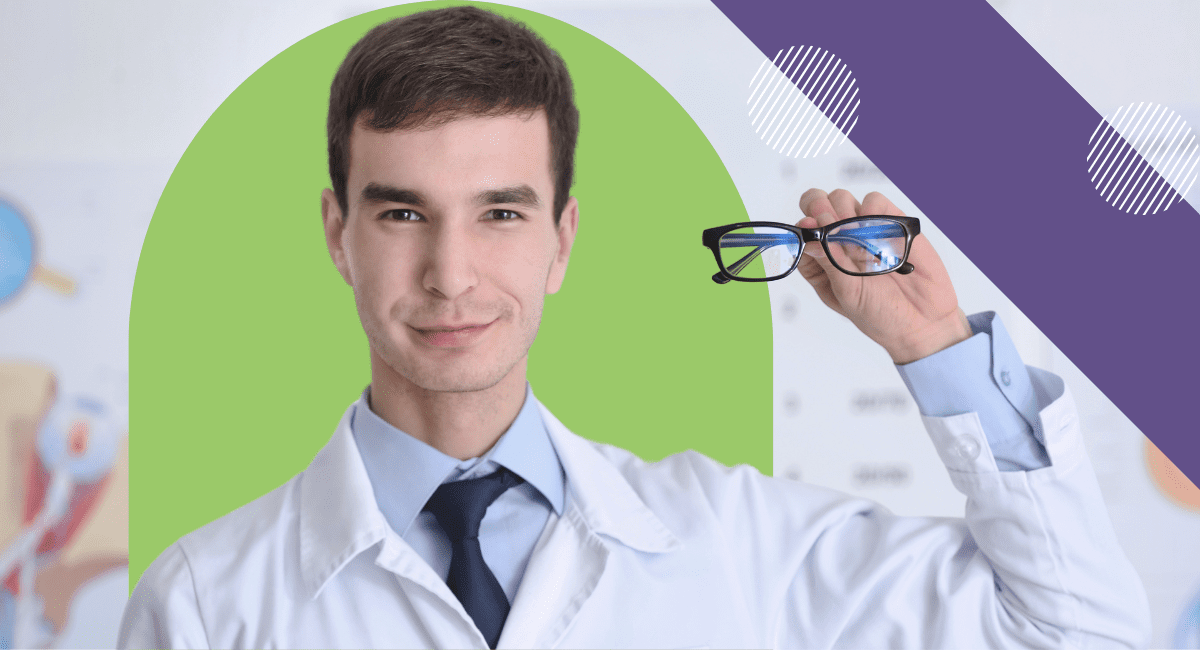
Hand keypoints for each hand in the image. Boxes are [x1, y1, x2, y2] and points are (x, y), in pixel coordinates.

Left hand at [795, 189, 971, 363]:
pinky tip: (876, 229)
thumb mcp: (847, 292)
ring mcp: (862, 230)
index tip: (811, 229)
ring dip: (845, 211)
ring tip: (860, 237)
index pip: (801, 232)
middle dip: (819, 208)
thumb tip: (809, 234)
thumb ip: (829, 261)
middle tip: (832, 223)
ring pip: (841, 198)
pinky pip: (873, 200)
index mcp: (820, 262)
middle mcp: (838, 242)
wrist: (923, 320)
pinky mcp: (889, 222)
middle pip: (817, 206)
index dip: (803, 226)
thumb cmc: (880, 313)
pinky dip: (872, 208)